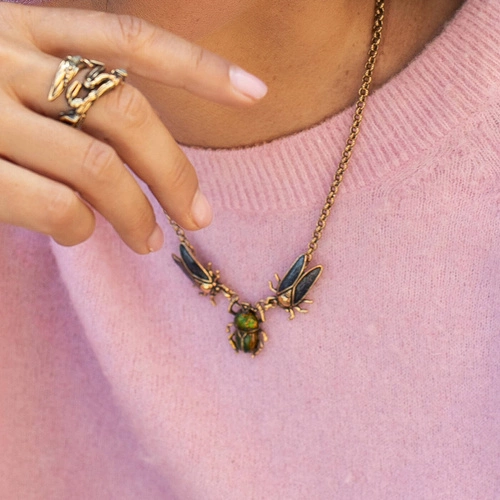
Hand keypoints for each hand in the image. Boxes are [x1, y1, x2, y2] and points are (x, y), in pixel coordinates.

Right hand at [0, 3, 266, 252]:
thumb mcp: (5, 74)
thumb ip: (62, 92)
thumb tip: (136, 155)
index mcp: (21, 26)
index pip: (128, 37)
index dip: (199, 66)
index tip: (256, 93)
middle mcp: (0, 55)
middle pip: (125, 111)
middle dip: (176, 171)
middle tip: (199, 218)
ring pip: (95, 167)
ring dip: (135, 213)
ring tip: (150, 240)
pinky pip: (53, 205)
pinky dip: (79, 228)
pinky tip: (79, 235)